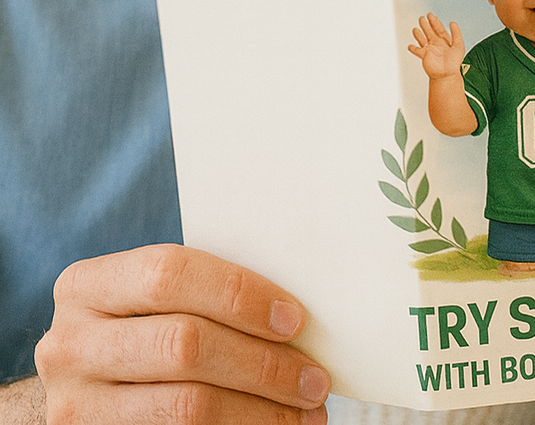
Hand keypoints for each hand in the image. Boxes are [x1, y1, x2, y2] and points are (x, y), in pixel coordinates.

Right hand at [35, 244, 330, 423]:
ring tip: (307, 411)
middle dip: (262, 364)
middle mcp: (69, 345)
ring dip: (259, 411)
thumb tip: (294, 310)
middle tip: (315, 379)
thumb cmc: (141, 328)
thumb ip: (203, 290)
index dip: (238, 295)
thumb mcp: (151, 300)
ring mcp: (75, 405)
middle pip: (184, 345)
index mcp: (86, 285)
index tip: (294, 319)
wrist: (87, 387)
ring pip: (186, 406)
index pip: (170, 274)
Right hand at [409, 12, 464, 78]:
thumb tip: (452, 22)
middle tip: (421, 18)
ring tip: (415, 29)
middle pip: (429, 32)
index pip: (439, 29)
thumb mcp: (458, 45)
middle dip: (425, 25)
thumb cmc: (454, 62)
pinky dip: (413, 48)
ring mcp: (429, 50)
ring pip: (422, 40)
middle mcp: (436, 44)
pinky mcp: (424, 56)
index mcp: (444, 41)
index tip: (430, 15)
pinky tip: (410, 46)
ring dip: (418, 35)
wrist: (448, 75)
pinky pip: (417, 51)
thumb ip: (456, 33)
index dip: (435, 22)